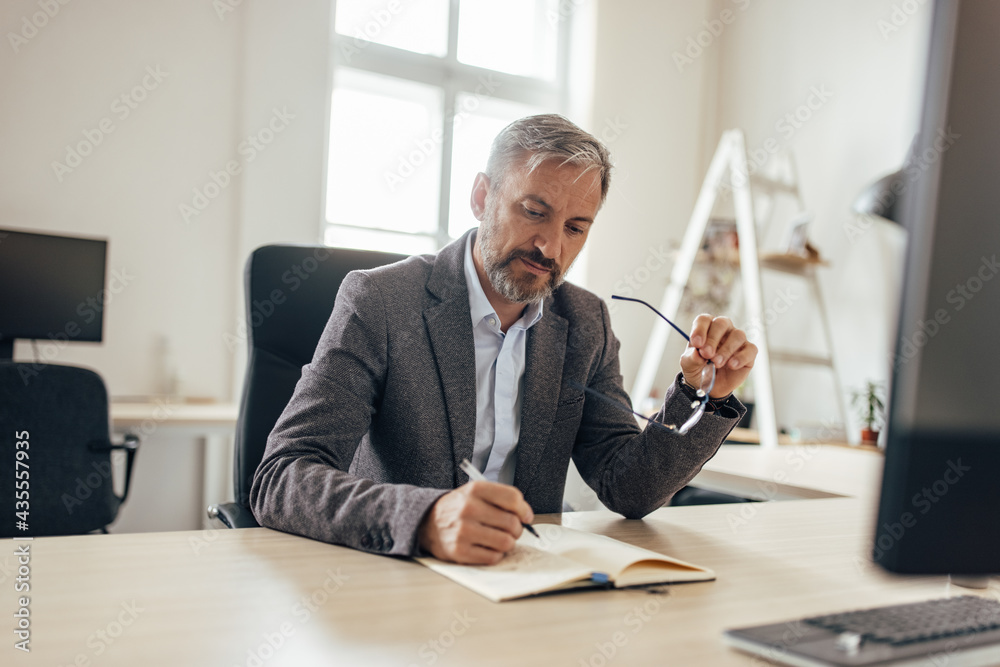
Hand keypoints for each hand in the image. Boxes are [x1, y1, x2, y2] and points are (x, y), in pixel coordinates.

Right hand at [417, 481, 533, 564]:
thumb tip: (526, 516)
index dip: (524, 509)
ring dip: (507, 543)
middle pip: (512, 523)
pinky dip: (495, 554)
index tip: (525, 516)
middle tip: (510, 530)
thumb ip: (501, 499)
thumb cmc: (458, 508)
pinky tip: (487, 547)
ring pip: (506, 542)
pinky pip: (493, 557)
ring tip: (498, 539)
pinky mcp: (460, 551)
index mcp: (475, 490)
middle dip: (516, 529)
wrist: (428, 522)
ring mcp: (463, 531)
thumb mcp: (476, 493)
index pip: (512, 498)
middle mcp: (468, 508)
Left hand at [680, 314, 756, 398]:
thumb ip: (691, 358)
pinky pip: (750, 349)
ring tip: (716, 363)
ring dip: (726, 349)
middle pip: (721, 323)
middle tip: (706, 354)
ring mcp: (738, 340)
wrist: (711, 386)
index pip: (704, 320)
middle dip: (713, 339)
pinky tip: (731, 365)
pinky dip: (741, 357)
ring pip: (737, 335)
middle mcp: (724, 330)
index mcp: (706, 328)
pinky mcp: (749, 352)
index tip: (696, 344)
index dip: (700, 329)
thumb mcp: (689, 366)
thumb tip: (696, 353)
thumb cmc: (699, 370)